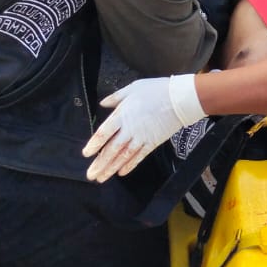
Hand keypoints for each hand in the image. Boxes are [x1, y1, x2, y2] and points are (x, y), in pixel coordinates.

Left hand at [83, 75, 204, 180]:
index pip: (104, 133)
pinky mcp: (152, 142)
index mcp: (122, 115)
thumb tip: (102, 103)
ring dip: (111, 168)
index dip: (94, 145)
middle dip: (100, 164)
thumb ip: (116, 97)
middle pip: (111, 150)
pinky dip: (130, 165)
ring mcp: (141, 138)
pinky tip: (121, 173)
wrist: (180, 99)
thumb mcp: (133, 88)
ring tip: (101, 178)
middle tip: (90, 175)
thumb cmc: (156, 90)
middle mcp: (129, 129)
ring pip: (123, 156)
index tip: (86, 154)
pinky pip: (139, 156)